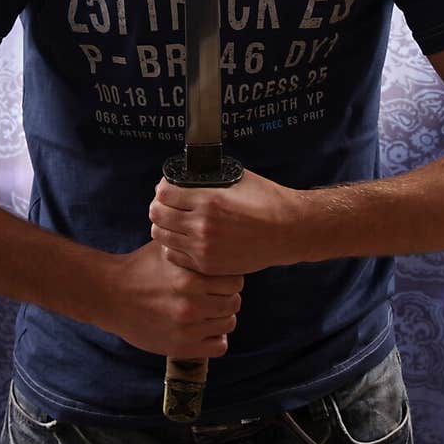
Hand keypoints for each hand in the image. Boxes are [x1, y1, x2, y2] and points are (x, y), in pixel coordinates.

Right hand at [102, 241, 243, 358]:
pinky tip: (204, 328)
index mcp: (190, 278)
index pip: (235, 280)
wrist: (111, 296)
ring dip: (221, 316)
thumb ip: (188, 239)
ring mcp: (187, 328)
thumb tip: (208, 223)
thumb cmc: (140, 268)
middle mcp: (191, 304)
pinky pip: (219, 346)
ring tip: (209, 310)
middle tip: (215, 294)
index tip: (219, 277)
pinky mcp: (182, 347)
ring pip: (229, 323)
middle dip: (227, 296)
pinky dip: (216, 337)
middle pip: (234, 302)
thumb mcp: (164, 247)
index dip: (229, 277)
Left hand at [149, 167, 305, 274]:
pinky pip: (174, 255)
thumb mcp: (235, 179)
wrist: (287, 231)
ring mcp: (203, 248)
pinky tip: (182, 239)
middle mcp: (202, 225)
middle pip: (157, 215)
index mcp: (208, 200)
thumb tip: (183, 178)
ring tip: (173, 222)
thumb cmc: (265, 201)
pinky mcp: (207, 264)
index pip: (163, 193)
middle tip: (167, 205)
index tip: (168, 188)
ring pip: (161, 236)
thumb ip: (207, 180)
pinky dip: (173, 245)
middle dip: (159, 206)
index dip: (163, 188)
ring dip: (164, 226)